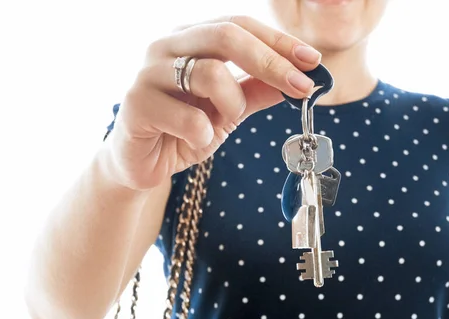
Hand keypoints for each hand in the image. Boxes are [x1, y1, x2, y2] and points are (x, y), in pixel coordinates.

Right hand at [104, 15, 320, 189]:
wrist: (140, 162)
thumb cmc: (183, 128)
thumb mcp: (229, 109)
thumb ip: (258, 91)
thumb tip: (302, 79)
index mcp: (191, 39)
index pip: (241, 25)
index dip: (279, 42)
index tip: (313, 62)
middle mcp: (167, 46)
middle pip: (227, 35)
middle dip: (271, 62)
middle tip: (301, 87)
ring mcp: (148, 73)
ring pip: (209, 72)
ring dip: (232, 104)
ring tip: (224, 122)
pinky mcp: (135, 104)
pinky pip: (186, 116)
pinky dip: (203, 133)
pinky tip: (195, 140)